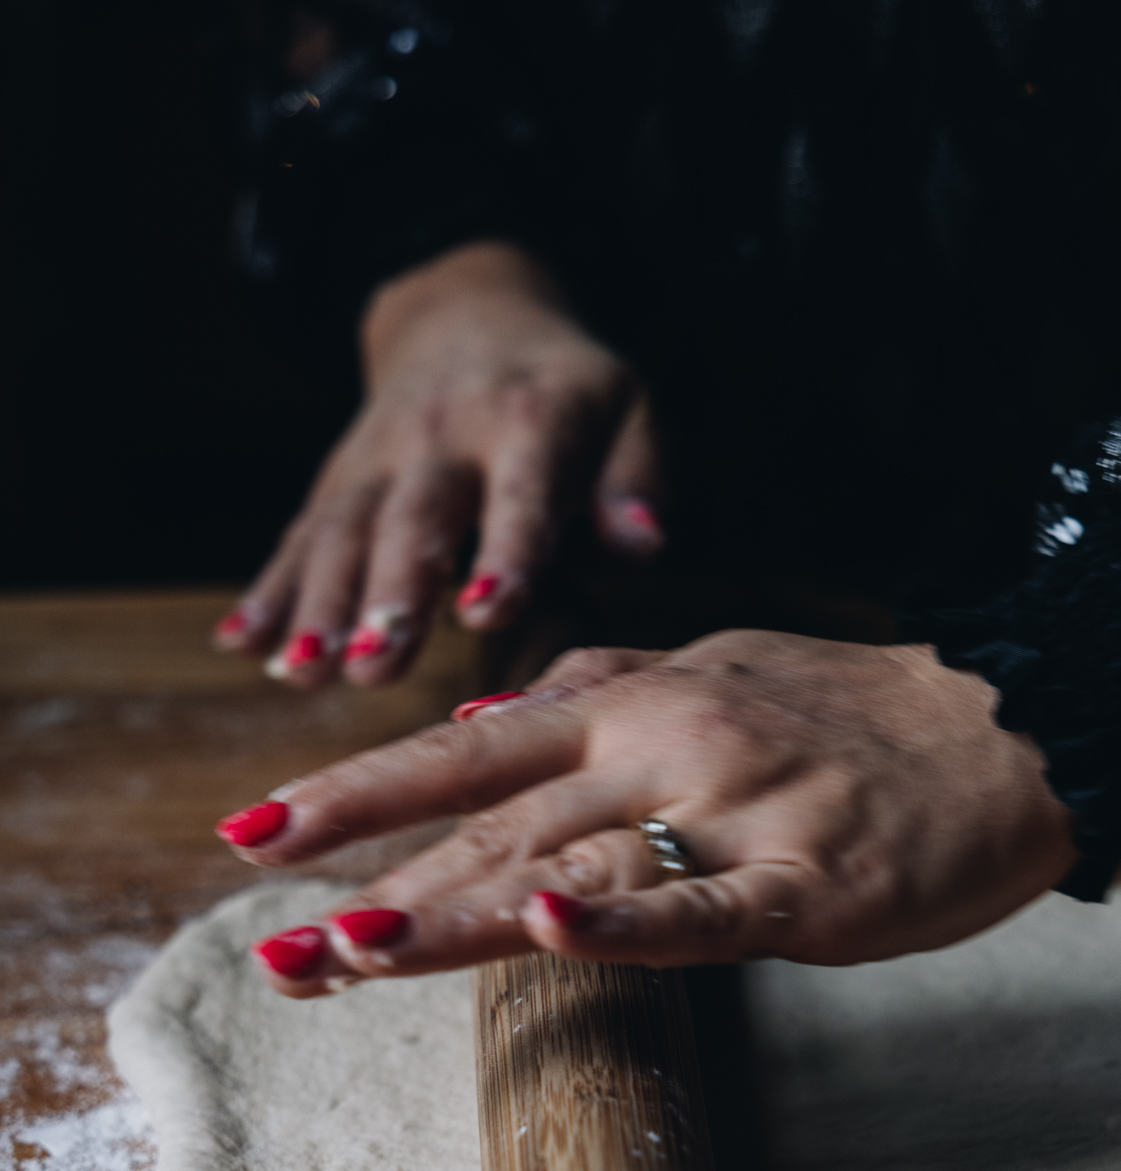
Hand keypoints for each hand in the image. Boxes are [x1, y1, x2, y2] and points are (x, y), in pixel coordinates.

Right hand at [212, 243, 661, 687]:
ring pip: (344, 533)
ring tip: (300, 673)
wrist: (468, 312)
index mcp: (530, 422)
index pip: (520, 490)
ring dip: (319, 605)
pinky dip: (268, 590)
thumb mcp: (627, 410)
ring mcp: (380, 459)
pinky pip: (299, 536)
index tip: (486, 608)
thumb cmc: (568, 391)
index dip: (503, 548)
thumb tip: (645, 544)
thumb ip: (637, 479)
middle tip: (376, 663)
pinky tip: (239, 644)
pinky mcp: (336, 482)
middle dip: (389, 592)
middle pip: (412, 519)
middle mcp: (444, 437)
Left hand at [216, 630, 1076, 993]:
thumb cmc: (862, 712)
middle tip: (275, 951)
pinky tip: (547, 925)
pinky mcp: (812, 881)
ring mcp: (737, 810)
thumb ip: (596, 693)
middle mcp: (664, 740)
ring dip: (455, 913)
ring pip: (572, 863)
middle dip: (374, 886)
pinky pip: (707, 906)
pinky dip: (626, 917)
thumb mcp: (711, 668)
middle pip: (492, 824)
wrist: (1022, 719)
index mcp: (629, 696)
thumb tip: (480, 727)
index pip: (461, 756)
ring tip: (349, 953)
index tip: (253, 838)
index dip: (352, 795)